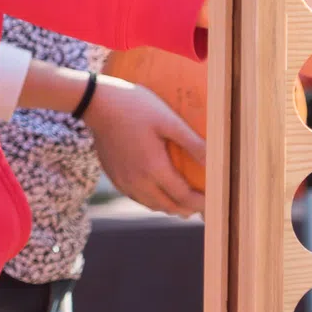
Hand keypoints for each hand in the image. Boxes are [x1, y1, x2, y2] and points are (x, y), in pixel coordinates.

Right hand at [86, 75, 205, 217]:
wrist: (96, 103)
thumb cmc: (135, 106)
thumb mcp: (168, 120)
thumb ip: (192, 143)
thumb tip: (214, 162)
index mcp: (154, 169)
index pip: (183, 197)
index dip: (201, 203)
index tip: (214, 203)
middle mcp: (138, 181)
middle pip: (168, 206)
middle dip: (188, 209)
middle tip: (203, 205)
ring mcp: (123, 181)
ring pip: (152, 205)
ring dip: (170, 206)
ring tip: (184, 202)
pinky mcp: (114, 176)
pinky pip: (137, 197)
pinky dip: (153, 200)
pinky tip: (158, 191)